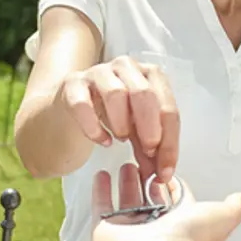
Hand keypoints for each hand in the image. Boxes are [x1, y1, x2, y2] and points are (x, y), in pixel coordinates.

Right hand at [56, 55, 179, 182]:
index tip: (165, 170)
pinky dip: (94, 128)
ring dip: (122, 123)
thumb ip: (150, 150)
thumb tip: (163, 173)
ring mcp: (97, 73)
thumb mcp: (137, 131)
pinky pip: (83, 104)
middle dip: (150, 128)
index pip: (167, 107)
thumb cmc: (110, 116)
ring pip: (115, 93)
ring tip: (121, 139)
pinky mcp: (72, 84)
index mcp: (150, 76)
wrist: (71, 110)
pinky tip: (102, 140)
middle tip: (147, 152)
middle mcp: (126, 68)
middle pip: (144, 93)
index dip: (169, 142)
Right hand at [91, 164, 240, 240]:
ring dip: (127, 182)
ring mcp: (132, 228)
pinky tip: (102, 176)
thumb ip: (233, 206)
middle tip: (144, 162)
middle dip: (148, 179)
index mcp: (182, 222)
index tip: (168, 167)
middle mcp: (157, 227)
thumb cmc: (185, 240)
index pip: (177, 198)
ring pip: (128, 200)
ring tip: (126, 165)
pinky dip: (101, 190)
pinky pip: (103, 206)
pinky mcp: (109, 228)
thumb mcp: (221, 216)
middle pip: (151, 198)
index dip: (173, 183)